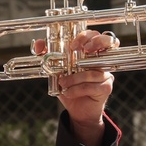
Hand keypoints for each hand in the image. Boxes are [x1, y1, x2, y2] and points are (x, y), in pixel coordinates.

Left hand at [33, 29, 114, 145]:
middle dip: (93, 43)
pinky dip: (76, 89)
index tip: (72, 45)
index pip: (94, 35)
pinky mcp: (106, 87)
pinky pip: (91, 86)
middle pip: (107, 41)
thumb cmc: (70, 87)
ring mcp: (106, 73)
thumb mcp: (57, 70)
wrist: (77, 110)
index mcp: (91, 52)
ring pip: (92, 71)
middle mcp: (101, 59)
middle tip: (76, 50)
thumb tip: (38, 44)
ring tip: (63, 83)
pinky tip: (68, 93)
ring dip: (74, 78)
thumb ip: (48, 56)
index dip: (85, 36)